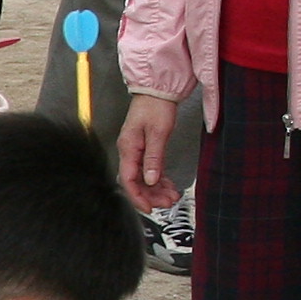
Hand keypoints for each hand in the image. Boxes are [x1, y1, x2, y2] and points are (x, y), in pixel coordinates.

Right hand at [114, 93, 181, 216]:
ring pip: (143, 178)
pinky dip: (159, 179)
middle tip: (167, 202)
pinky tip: (168, 185)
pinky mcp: (144, 148)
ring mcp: (136, 150)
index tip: (149, 208)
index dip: (138, 197)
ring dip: (156, 189)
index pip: (128, 180)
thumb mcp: (157, 133)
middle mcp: (129, 151)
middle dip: (151, 195)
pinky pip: (149, 170)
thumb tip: (150, 180)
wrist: (157, 91)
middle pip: (136, 182)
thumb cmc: (155, 106)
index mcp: (128, 148)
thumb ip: (153, 158)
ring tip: (171, 195)